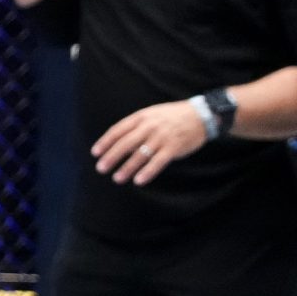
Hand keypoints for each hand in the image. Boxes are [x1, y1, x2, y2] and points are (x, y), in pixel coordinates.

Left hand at [92, 98, 209, 185]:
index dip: (105, 142)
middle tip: (101, 168)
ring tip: (117, 178)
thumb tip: (118, 144)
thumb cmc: (171, 117)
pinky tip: (138, 180)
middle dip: (111, 157)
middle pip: (125, 143)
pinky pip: (158, 162)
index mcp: (141, 117)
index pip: (118, 130)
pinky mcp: (173, 148)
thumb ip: (135, 127)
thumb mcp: (151, 115)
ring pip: (140, 155)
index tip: (95, 153)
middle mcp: (149, 126)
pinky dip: (147, 172)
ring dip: (127, 168)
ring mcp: (162, 137)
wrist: (201, 115)